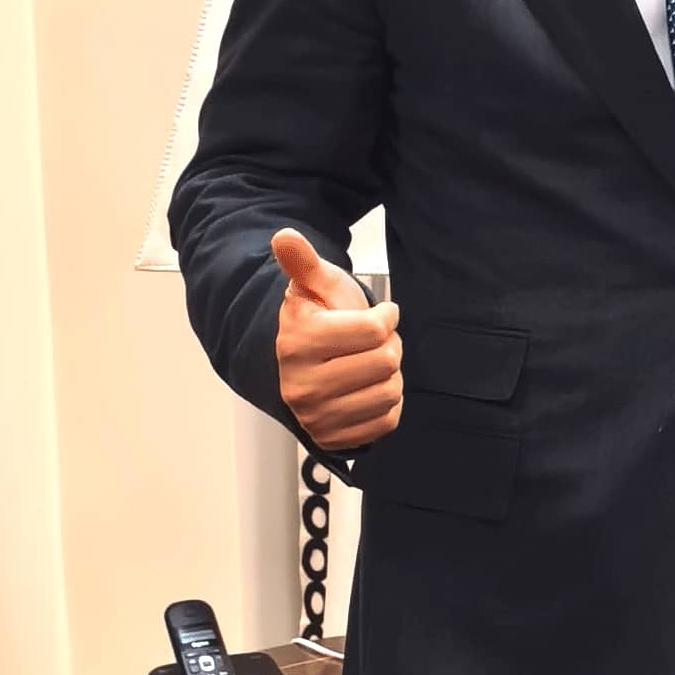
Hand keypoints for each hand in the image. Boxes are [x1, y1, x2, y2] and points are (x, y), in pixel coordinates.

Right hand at [269, 226, 401, 450]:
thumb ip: (302, 261)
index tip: (378, 315)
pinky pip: (387, 421)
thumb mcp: (314, 285)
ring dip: (390, 375)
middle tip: (373, 342)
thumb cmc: (318, 319)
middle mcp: (302, 385)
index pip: (374, 329)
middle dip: (388, 346)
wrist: (305, 363)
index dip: (386, 317)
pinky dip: (387, 403)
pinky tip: (369, 388)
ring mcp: (316, 417)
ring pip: (389, 393)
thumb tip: (284, 236)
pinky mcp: (334, 438)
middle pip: (385, 362)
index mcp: (298, 342)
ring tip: (370, 363)